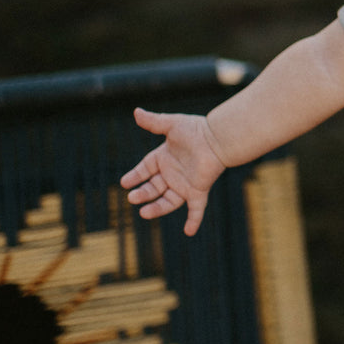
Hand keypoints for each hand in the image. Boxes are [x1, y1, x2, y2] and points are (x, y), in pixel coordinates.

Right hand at [121, 107, 228, 235]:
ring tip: (144, 213)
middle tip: (132, 197)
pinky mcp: (199, 190)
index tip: (124, 182)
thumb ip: (154, 121)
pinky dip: (193, 220)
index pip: (144, 170)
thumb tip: (136, 111)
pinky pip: (196, 209)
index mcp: (164, 159)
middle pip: (153, 188)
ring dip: (156, 208)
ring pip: (168, 201)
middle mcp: (172, 174)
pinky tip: (189, 232)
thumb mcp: (172, 125)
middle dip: (142, 193)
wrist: (219, 138)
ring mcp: (185, 184)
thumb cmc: (196, 129)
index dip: (135, 176)